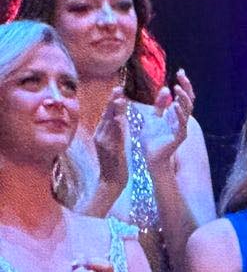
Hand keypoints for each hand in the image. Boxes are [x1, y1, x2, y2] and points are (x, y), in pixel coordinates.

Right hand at [91, 86, 131, 201]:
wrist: (111, 182)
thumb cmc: (116, 163)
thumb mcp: (115, 144)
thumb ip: (115, 131)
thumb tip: (118, 117)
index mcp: (103, 133)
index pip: (108, 114)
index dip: (113, 101)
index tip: (118, 89)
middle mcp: (101, 135)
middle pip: (106, 115)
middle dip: (112, 101)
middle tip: (118, 88)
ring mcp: (103, 142)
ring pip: (108, 123)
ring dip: (114, 110)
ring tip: (119, 98)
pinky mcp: (108, 150)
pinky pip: (112, 136)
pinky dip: (115, 126)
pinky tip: (119, 118)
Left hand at [135, 75, 192, 171]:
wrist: (150, 156)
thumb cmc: (151, 138)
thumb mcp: (153, 116)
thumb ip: (159, 104)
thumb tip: (166, 89)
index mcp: (176, 114)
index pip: (183, 96)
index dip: (184, 84)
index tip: (180, 71)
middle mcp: (181, 120)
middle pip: (188, 100)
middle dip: (186, 87)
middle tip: (181, 75)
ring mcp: (181, 128)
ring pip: (187, 110)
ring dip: (183, 99)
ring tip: (177, 88)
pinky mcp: (178, 137)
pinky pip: (181, 124)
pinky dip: (179, 114)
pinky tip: (174, 105)